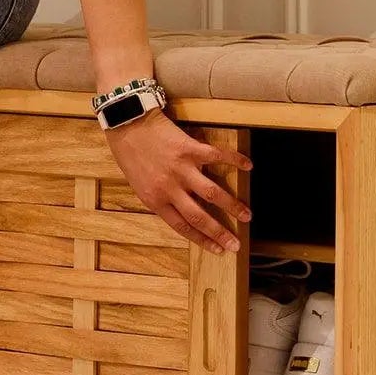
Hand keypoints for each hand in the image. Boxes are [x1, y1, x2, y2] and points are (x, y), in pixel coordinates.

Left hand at [105, 110, 251, 253]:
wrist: (127, 124)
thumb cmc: (130, 154)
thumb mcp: (139, 184)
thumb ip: (160, 198)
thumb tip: (182, 210)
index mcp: (155, 200)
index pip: (182, 226)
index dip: (202, 239)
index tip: (217, 249)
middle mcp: (170, 188)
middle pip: (200, 216)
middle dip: (220, 232)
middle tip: (236, 243)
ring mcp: (181, 169)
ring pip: (212, 193)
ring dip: (232, 206)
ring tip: (247, 215)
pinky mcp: (189, 149)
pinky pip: (216, 157)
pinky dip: (234, 161)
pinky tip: (248, 166)